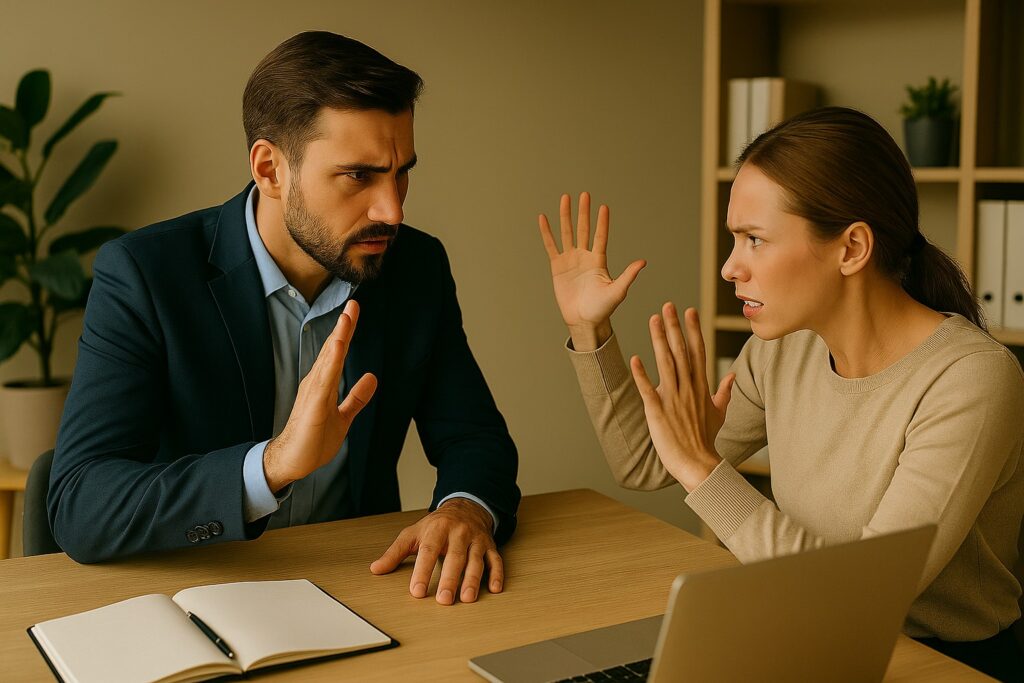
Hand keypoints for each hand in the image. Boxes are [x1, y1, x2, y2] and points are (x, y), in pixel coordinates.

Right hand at [263, 299, 376, 491]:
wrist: (292, 461)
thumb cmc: (312, 440)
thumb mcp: (344, 417)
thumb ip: (356, 397)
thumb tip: (371, 377)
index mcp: (324, 384)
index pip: (337, 353)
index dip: (346, 332)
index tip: (353, 312)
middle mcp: (317, 382)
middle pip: (332, 349)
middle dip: (343, 326)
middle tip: (353, 304)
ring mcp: (314, 392)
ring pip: (328, 359)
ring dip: (338, 337)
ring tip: (347, 316)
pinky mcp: (314, 405)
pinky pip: (325, 379)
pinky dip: (331, 361)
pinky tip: (338, 345)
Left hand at [370, 497, 502, 604]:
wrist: (465, 507)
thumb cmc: (437, 525)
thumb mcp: (414, 534)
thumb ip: (395, 552)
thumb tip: (376, 569)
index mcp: (437, 529)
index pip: (428, 551)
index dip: (423, 571)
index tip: (417, 591)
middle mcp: (458, 533)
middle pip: (454, 557)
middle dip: (450, 579)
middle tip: (444, 600)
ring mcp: (476, 540)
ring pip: (476, 561)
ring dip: (473, 580)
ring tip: (467, 598)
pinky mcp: (490, 546)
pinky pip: (495, 560)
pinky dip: (496, 575)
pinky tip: (494, 589)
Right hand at [538, 192, 645, 350]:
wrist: (583, 321)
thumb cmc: (602, 309)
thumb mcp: (617, 291)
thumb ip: (628, 275)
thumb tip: (643, 261)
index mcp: (599, 261)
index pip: (600, 237)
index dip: (602, 222)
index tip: (603, 207)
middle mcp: (585, 257)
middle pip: (584, 229)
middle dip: (584, 212)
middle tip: (584, 195)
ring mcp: (570, 260)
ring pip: (567, 233)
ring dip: (566, 216)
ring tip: (565, 198)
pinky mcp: (557, 267)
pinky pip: (551, 246)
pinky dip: (547, 233)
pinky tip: (544, 218)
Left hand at [630, 304, 734, 490]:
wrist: (699, 464)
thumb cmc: (706, 440)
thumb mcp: (719, 413)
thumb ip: (724, 392)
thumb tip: (732, 375)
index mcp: (701, 387)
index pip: (697, 351)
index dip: (693, 330)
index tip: (689, 310)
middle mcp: (688, 388)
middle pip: (681, 351)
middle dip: (675, 327)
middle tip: (667, 305)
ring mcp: (674, 399)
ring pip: (666, 364)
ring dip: (659, 341)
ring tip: (653, 320)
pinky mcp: (659, 412)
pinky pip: (649, 390)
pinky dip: (642, 375)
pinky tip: (636, 359)